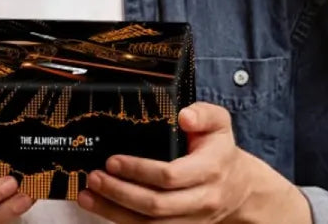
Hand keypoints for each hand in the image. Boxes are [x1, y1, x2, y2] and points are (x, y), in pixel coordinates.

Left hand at [77, 103, 255, 222]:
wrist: (239, 188)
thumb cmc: (219, 150)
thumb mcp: (219, 124)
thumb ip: (204, 113)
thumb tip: (185, 116)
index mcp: (210, 170)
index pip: (171, 176)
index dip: (138, 170)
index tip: (113, 160)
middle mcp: (202, 200)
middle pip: (157, 205)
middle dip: (120, 192)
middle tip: (95, 177)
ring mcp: (192, 220)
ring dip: (115, 212)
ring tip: (88, 195)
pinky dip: (123, 222)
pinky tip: (102, 209)